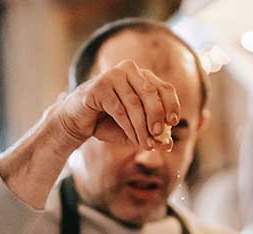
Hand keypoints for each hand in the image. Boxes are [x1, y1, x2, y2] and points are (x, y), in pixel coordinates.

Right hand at [55, 59, 180, 150]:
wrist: (78, 121)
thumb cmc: (109, 123)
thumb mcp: (135, 131)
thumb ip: (152, 135)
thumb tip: (168, 144)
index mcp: (143, 77)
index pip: (164, 88)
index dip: (171, 105)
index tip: (173, 123)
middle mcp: (129, 70)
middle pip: (150, 93)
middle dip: (157, 116)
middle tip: (159, 135)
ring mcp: (113, 75)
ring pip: (134, 104)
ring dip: (142, 127)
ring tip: (146, 145)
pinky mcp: (99, 86)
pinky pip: (119, 109)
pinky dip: (129, 127)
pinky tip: (134, 139)